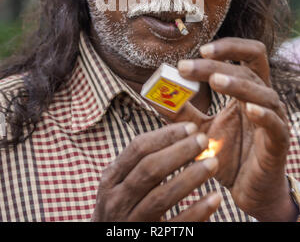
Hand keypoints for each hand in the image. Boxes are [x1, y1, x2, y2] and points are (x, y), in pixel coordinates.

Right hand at [91, 121, 220, 221]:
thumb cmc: (123, 209)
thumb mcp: (121, 184)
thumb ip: (141, 162)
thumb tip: (181, 134)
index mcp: (111, 179)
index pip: (138, 149)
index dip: (166, 135)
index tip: (191, 127)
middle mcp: (116, 200)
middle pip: (149, 169)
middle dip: (179, 151)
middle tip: (204, 140)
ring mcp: (130, 222)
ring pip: (161, 197)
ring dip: (190, 177)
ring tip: (213, 163)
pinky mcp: (147, 240)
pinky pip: (175, 226)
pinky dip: (197, 211)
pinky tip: (215, 198)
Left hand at [155, 38, 295, 220]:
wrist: (249, 191)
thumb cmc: (228, 155)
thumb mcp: (199, 129)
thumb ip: (180, 111)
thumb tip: (151, 94)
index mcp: (247, 90)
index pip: (246, 56)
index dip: (227, 48)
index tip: (200, 50)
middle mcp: (263, 99)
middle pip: (248, 69)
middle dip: (218, 64)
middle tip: (187, 67)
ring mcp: (275, 119)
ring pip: (263, 93)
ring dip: (238, 84)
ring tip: (215, 81)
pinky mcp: (278, 143)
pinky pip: (275, 125)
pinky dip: (264, 115)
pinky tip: (250, 109)